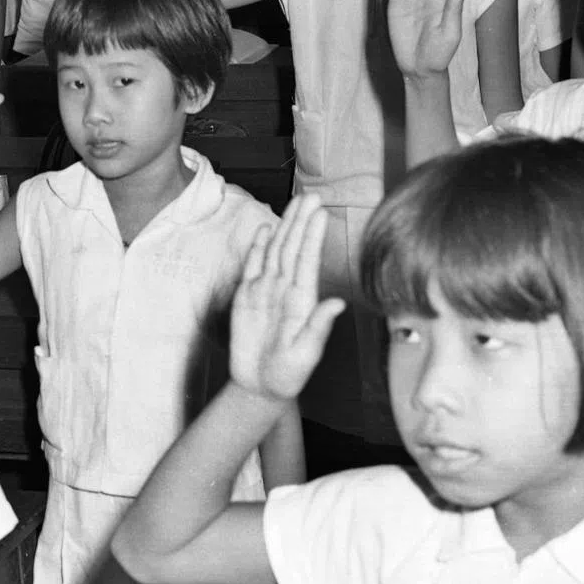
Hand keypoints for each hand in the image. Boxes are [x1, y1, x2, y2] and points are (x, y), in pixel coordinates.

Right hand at [229, 195, 343, 402]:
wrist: (259, 387)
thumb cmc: (287, 375)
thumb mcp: (305, 355)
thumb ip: (318, 328)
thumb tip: (337, 303)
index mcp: (301, 301)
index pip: (307, 260)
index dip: (312, 235)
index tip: (320, 212)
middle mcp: (285, 290)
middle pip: (293, 248)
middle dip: (301, 221)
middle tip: (311, 195)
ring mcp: (266, 291)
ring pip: (276, 251)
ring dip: (285, 227)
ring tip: (295, 203)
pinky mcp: (246, 298)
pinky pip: (253, 266)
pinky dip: (259, 247)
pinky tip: (266, 230)